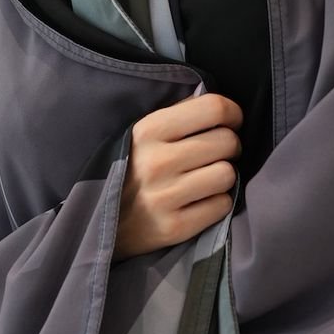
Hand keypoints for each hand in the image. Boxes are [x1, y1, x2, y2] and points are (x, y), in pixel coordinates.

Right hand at [113, 93, 242, 259]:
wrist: (101, 222)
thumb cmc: (131, 169)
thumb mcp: (142, 133)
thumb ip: (179, 114)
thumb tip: (220, 106)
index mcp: (149, 129)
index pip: (214, 108)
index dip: (233, 114)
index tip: (231, 123)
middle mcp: (157, 161)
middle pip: (227, 142)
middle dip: (229, 147)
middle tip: (216, 155)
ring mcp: (165, 196)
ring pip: (227, 174)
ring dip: (223, 176)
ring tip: (206, 178)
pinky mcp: (174, 227)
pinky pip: (222, 205)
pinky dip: (217, 202)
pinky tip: (200, 201)